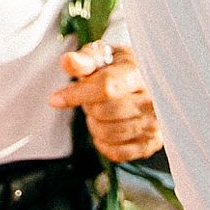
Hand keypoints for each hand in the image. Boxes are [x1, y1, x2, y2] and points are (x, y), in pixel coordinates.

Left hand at [49, 41, 160, 162]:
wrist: (147, 81)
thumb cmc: (120, 68)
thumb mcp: (103, 56)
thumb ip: (85, 60)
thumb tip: (68, 62)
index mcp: (139, 73)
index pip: (106, 87)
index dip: (77, 94)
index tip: (55, 99)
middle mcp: (152, 100)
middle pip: (103, 112)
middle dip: (87, 106)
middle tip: (91, 98)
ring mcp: (154, 124)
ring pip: (108, 133)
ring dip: (94, 125)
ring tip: (100, 112)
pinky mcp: (151, 143)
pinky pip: (118, 153)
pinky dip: (104, 143)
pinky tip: (105, 129)